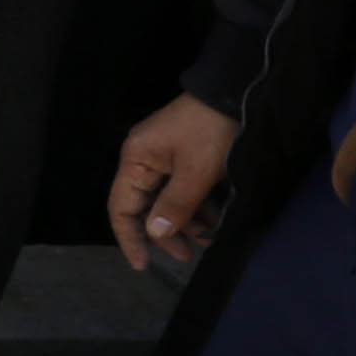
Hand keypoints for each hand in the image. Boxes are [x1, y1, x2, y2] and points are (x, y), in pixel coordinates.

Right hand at [108, 94, 236, 275]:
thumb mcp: (196, 172)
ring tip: (207, 238)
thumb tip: (155, 235)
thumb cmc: (211, 131)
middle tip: (188, 255)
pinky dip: (193, 205)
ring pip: (163, 199)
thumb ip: (175, 206)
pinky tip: (212, 219)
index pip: (121, 209)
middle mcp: (142, 158)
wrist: (234, 90)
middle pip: (143, 206)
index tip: (144, 266)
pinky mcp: (180, 153)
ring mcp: (161, 155)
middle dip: (164, 233)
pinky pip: (178, 187)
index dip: (130, 239)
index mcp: (135, 160)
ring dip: (183, 221)